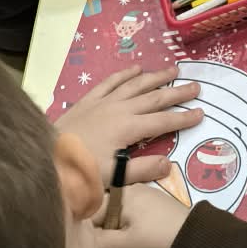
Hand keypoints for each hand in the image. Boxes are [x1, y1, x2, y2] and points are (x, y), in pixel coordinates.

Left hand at [63, 65, 203, 180]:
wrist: (45, 158)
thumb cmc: (78, 173)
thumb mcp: (111, 179)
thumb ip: (141, 172)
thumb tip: (170, 165)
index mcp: (128, 129)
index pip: (162, 122)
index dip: (183, 118)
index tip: (201, 113)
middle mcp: (120, 109)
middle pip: (154, 98)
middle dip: (177, 92)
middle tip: (196, 86)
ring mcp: (103, 102)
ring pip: (136, 84)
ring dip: (155, 77)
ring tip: (173, 70)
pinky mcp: (88, 100)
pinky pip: (111, 81)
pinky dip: (125, 74)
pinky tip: (135, 68)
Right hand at [94, 180, 192, 247]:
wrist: (195, 240)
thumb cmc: (155, 240)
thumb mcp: (121, 246)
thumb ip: (96, 244)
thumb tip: (77, 242)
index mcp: (118, 194)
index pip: (88, 213)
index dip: (86, 236)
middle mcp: (127, 191)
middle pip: (103, 220)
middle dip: (105, 244)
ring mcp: (142, 200)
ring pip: (117, 226)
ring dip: (118, 247)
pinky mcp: (152, 212)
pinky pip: (131, 226)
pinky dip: (130, 242)